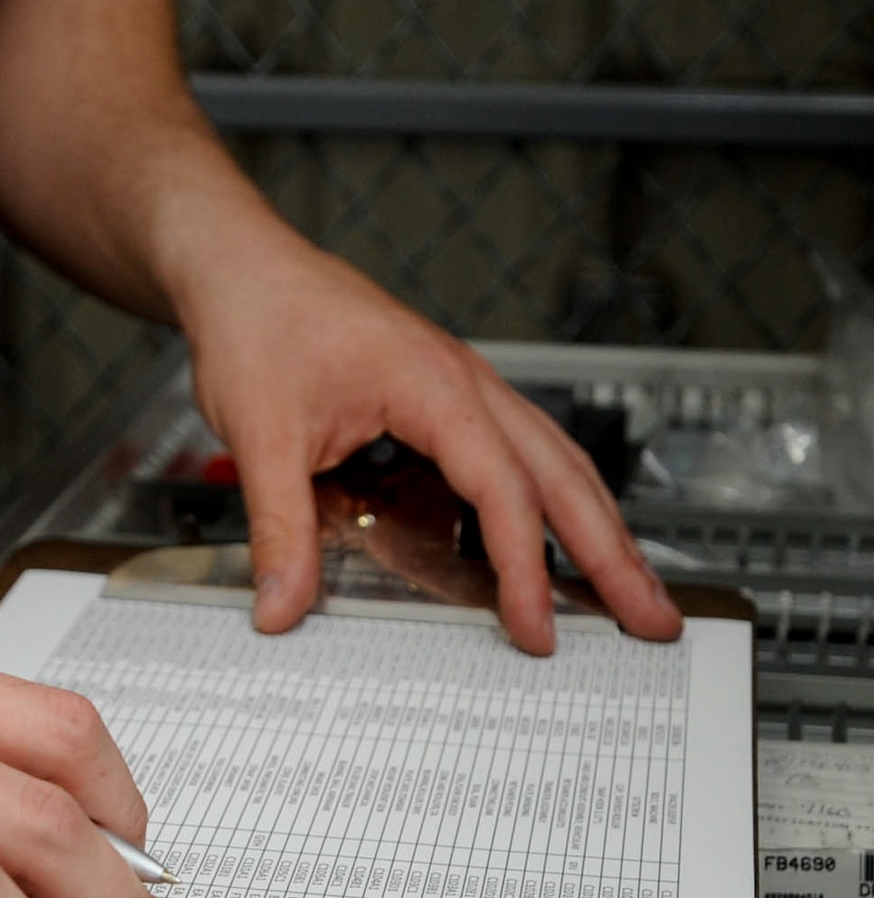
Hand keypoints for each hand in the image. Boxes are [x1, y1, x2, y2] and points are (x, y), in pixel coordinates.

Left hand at [167, 210, 681, 653]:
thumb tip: (283, 606)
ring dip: (597, 528)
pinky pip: (518, 453)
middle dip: (614, 553)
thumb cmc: (258, 327)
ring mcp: (462, 387)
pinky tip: (556, 540)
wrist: (243, 267)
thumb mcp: (260, 436)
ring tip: (631, 588)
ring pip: (555, 462)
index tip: (535, 629)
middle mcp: (466, 383)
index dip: (524, 568)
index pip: (502, 492)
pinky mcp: (444, 397)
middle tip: (654, 618)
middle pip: (564, 476)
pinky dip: (550, 500)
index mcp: (434, 387)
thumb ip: (278, 528)